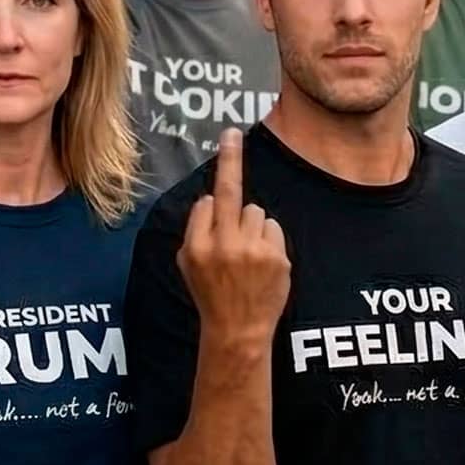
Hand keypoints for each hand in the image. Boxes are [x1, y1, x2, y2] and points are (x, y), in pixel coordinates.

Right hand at [179, 131, 291, 337]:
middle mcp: (224, 245)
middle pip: (231, 193)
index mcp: (197, 247)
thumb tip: (211, 201)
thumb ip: (196, 231)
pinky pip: (273, 229)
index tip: (222, 145)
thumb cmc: (211, 295)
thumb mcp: (187, 265)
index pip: (207, 203)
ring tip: (247, 256)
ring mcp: (253, 251)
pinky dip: (268, 240)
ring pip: (256, 213)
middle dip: (230, 160)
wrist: (238, 331)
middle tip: (232, 134)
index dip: (214, 198)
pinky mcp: (277, 258)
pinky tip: (262, 263)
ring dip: (252, 226)